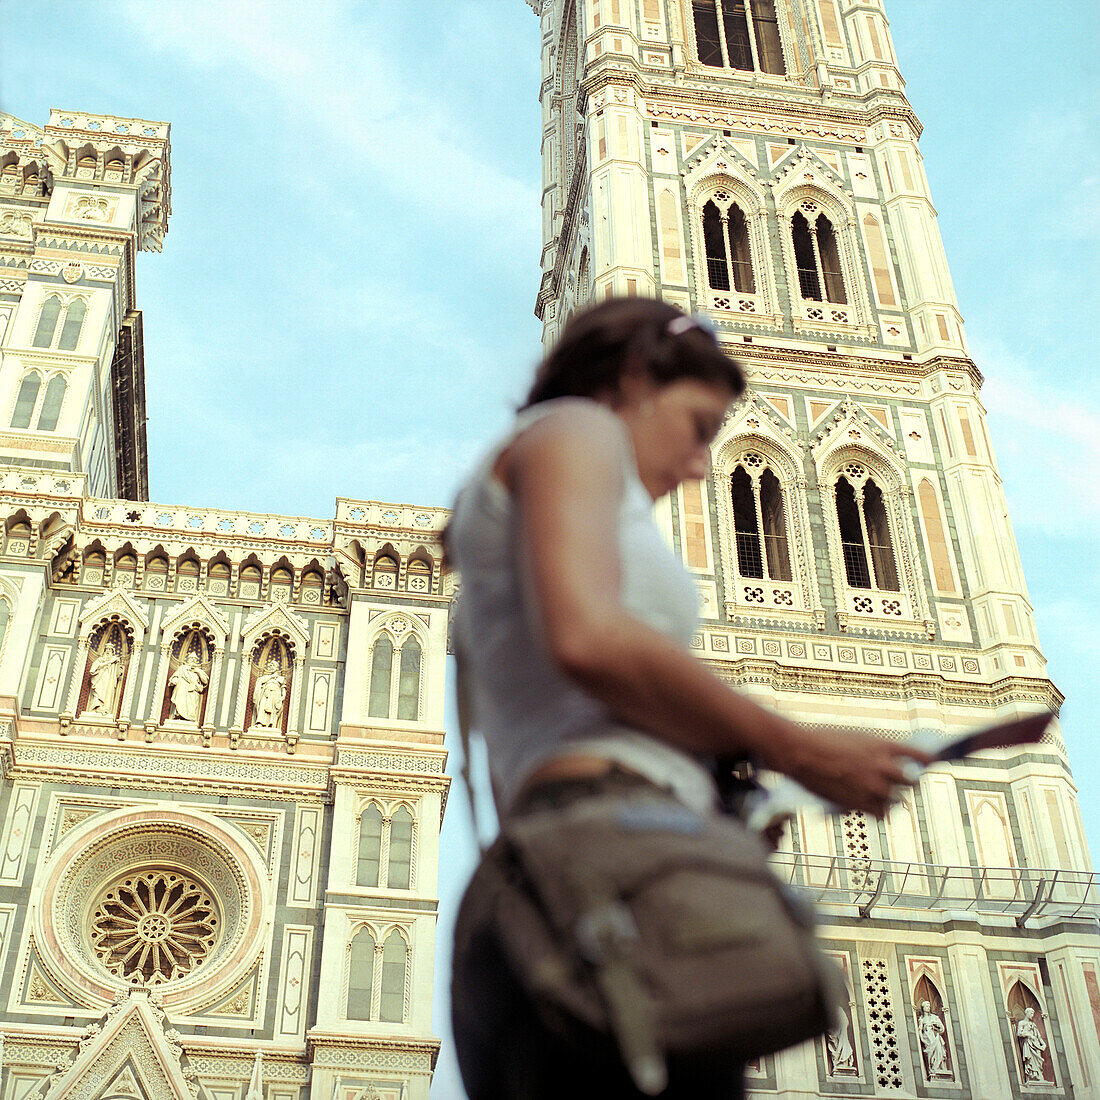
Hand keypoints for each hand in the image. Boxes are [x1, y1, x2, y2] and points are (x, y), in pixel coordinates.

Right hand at [779, 726, 931, 817]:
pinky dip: (880, 811)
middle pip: (913, 782)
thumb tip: (890, 762)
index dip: (927, 762)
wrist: (800, 752)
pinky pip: (882, 813)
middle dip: (911, 783)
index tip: (929, 764)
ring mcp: (873, 786)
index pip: (921, 756)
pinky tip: (875, 806)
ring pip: (898, 800)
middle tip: (907, 783)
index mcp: (883, 745)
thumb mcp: (855, 736)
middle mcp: (883, 766)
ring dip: (893, 797)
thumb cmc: (823, 740)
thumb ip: (875, 750)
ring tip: (885, 795)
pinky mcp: (860, 802)